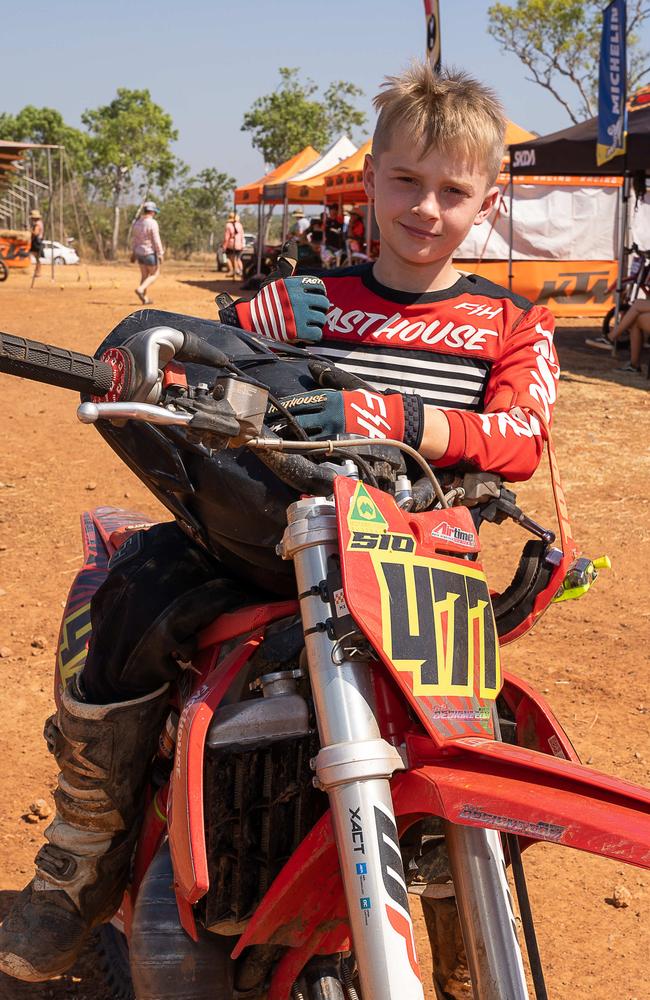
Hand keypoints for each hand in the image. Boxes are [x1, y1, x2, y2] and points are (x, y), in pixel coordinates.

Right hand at [220, 275, 329, 343]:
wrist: (252, 320)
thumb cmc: (265, 300)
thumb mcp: (275, 279)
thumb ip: (287, 264)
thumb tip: (291, 243)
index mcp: (295, 284)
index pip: (319, 285)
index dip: (320, 292)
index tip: (315, 298)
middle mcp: (298, 297)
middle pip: (324, 303)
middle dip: (320, 309)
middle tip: (313, 313)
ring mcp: (299, 314)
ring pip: (322, 319)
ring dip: (317, 323)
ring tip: (309, 323)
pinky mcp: (297, 331)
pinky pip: (317, 333)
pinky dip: (314, 335)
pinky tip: (307, 333)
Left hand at [270, 387, 423, 446]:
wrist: (393, 420)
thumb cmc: (370, 403)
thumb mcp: (350, 386)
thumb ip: (330, 378)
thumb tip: (313, 366)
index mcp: (330, 397)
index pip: (300, 402)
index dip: (283, 407)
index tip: (269, 410)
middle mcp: (329, 413)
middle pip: (298, 419)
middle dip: (281, 424)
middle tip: (267, 427)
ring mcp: (334, 431)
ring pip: (305, 436)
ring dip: (290, 438)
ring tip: (276, 440)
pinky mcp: (341, 445)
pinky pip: (319, 449)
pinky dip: (306, 450)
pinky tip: (296, 451)